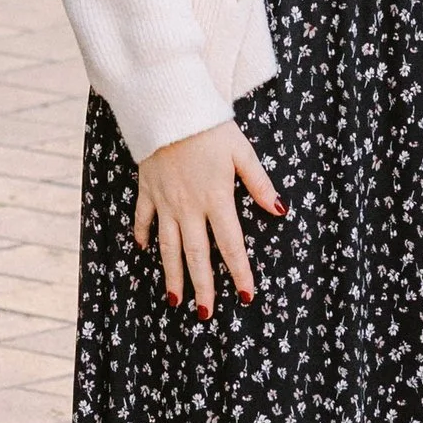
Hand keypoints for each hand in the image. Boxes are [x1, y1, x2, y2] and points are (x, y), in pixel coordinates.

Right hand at [133, 120, 282, 316]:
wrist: (167, 108)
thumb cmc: (210, 126)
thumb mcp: (242, 152)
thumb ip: (259, 183)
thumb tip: (279, 210)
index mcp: (217, 199)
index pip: (231, 245)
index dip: (239, 272)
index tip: (245, 295)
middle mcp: (189, 207)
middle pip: (197, 255)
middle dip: (202, 287)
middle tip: (205, 314)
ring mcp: (165, 201)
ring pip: (168, 245)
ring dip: (172, 273)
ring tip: (175, 299)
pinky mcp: (148, 189)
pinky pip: (144, 218)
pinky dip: (143, 234)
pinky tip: (143, 250)